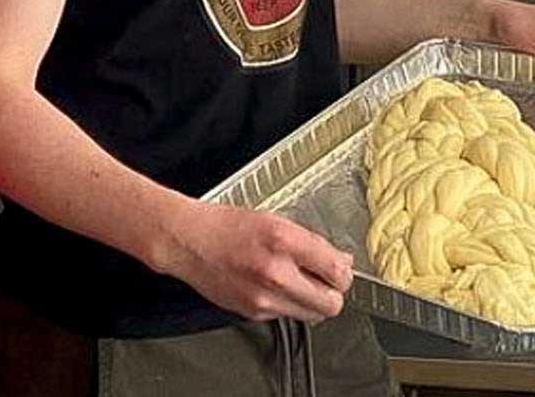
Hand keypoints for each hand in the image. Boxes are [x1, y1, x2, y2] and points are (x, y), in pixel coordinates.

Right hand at [160, 202, 351, 322]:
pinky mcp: (253, 313)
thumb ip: (310, 242)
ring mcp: (264, 297)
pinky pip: (287, 315)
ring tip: (300, 283)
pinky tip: (276, 287)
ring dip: (313, 302)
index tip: (342, 269)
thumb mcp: (275, 220)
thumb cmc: (227, 226)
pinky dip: (288, 304)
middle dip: (334, 293)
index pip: (337, 271)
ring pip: (312, 315)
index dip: (345, 272)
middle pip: (331, 303)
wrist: (189, 242)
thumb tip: (339, 260)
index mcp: (284, 241)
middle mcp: (275, 272)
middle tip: (327, 281)